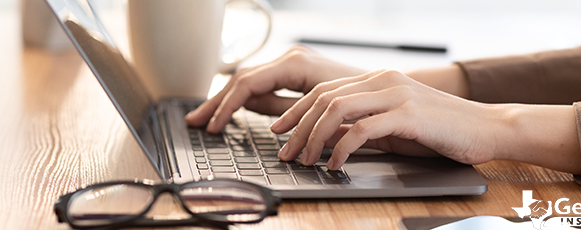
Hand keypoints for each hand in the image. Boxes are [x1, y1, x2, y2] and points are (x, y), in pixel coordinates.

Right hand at [185, 45, 364, 132]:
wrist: (385, 91)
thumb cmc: (360, 100)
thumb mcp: (319, 109)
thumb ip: (283, 109)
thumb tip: (252, 111)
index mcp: (295, 64)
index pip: (247, 83)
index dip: (226, 106)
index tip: (214, 126)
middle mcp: (290, 58)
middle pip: (242, 79)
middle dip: (217, 102)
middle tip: (195, 121)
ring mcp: (292, 63)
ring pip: (249, 80)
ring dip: (226, 100)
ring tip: (206, 118)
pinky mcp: (295, 72)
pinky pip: (262, 84)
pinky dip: (244, 99)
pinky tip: (231, 111)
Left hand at [271, 70, 503, 169]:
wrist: (487, 128)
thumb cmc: (441, 130)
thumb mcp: (393, 127)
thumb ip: (361, 127)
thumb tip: (326, 138)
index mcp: (377, 79)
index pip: (324, 90)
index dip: (296, 110)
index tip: (279, 130)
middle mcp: (383, 80)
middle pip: (324, 98)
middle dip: (297, 127)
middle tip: (285, 152)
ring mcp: (395, 94)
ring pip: (337, 110)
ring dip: (314, 138)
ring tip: (305, 160)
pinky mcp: (408, 114)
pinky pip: (362, 130)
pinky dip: (341, 148)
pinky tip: (335, 164)